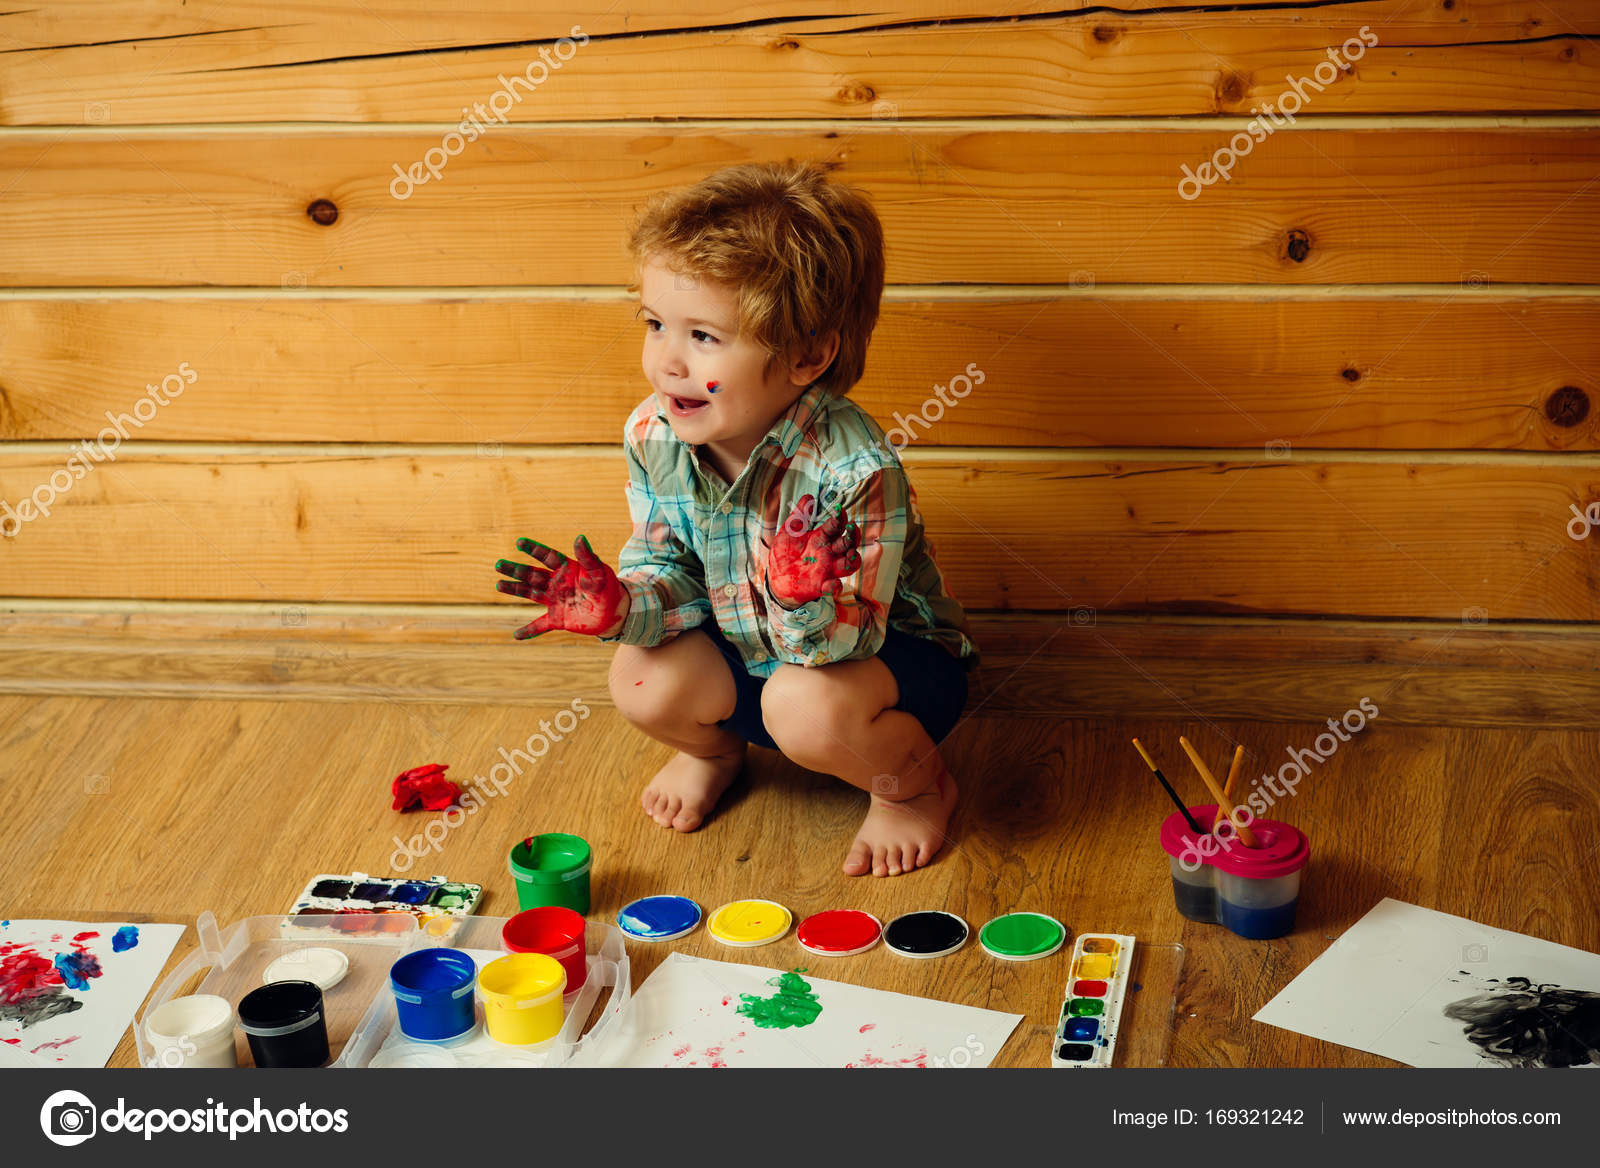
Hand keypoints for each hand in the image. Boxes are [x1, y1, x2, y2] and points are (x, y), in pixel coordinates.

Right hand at [494, 534, 628, 639]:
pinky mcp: (558, 619)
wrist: (615, 612)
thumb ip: (587, 557)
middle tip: (498, 565)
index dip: (534, 549)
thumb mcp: (599, 571)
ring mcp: (555, 601)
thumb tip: (580, 538)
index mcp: (566, 569)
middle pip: (532, 575)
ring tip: (499, 584)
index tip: (520, 542)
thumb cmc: (609, 588)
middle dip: (515, 570)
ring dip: (515, 589)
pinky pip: (540, 625)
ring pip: (531, 594)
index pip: (547, 557)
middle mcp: (557, 583)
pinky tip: (516, 635)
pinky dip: (529, 630)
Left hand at [766, 494, 861, 606]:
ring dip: (852, 560)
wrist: (775, 577)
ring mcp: (826, 570)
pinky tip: (834, 584)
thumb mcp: (789, 532)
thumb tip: (808, 496)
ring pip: (848, 565)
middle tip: (851, 529)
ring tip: (851, 555)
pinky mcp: (820, 586)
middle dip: (852, 537)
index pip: (836, 526)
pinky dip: (835, 587)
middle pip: (847, 544)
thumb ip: (798, 516)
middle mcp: (828, 553)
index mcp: (821, 538)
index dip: (839, 518)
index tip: (839, 511)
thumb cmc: (784, 552)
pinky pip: (832, 587)